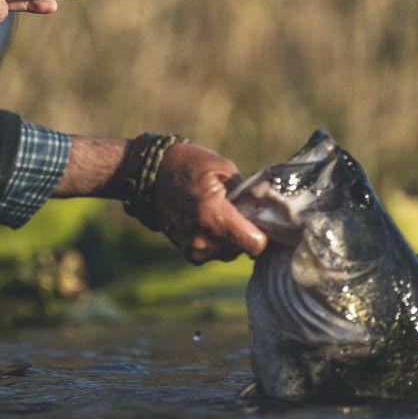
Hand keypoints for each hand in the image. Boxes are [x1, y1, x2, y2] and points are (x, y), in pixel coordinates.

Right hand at [152, 143, 267, 263]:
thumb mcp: (223, 168)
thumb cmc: (188, 165)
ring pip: (232, 253)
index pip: (255, 244)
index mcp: (213, 216)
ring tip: (221, 213)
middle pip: (244, 249)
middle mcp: (203, 239)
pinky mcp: (188, 253)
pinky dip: (219, 240)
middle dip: (246, 232)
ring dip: (232, 237)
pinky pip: (217, 253)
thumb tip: (268, 206)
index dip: (263, 231)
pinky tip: (210, 221)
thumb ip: (248, 191)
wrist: (149, 176)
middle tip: (238, 210)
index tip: (258, 216)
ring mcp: (194, 249)